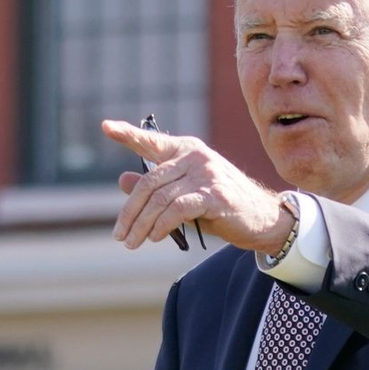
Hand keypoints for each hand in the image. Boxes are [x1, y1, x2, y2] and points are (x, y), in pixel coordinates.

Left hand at [102, 120, 292, 254]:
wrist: (262, 219)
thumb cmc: (221, 206)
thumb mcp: (185, 194)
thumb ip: (156, 186)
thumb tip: (122, 179)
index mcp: (188, 150)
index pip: (153, 142)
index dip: (128, 134)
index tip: (106, 126)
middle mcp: (196, 156)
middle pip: (150, 182)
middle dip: (131, 211)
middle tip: (119, 236)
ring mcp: (206, 174)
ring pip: (161, 199)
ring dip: (143, 224)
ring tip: (133, 243)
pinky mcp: (214, 195)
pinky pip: (178, 209)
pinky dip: (162, 224)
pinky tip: (156, 237)